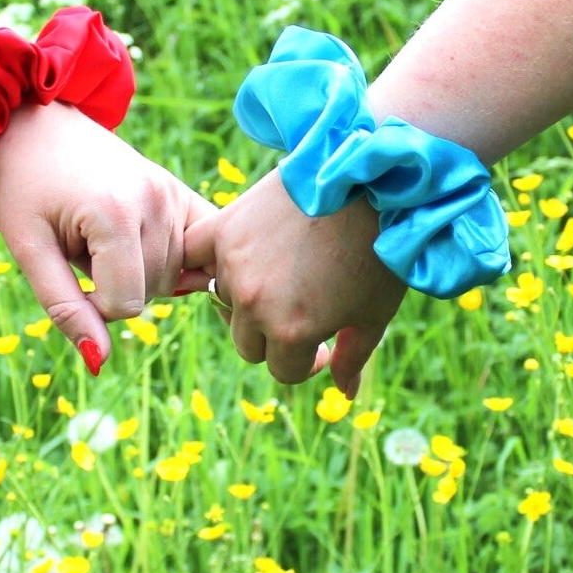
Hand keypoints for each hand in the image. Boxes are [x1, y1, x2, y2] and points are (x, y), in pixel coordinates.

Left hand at [0, 102, 214, 370]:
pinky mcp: (177, 189)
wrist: (32, 123)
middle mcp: (156, 201)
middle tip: (80, 247)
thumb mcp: (28, 249)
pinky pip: (198, 241)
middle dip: (114, 286)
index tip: (66, 273)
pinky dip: (181, 258)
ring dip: (138, 270)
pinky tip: (157, 251)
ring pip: (172, 274)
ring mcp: (172, 192)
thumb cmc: (21, 185)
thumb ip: (65, 307)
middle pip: (152, 290)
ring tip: (102, 233)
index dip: (92, 304)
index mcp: (115, 216)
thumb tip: (98, 361)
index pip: (127, 303)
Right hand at [184, 169, 406, 393]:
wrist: (368, 179)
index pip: (282, 371)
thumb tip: (344, 394)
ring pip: (225, 303)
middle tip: (299, 307)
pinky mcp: (224, 227)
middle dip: (274, 335)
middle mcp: (254, 304)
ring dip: (247, 296)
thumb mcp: (374, 312)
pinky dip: (202, 259)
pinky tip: (227, 258)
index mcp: (292, 332)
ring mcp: (233, 264)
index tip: (322, 343)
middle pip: (247, 343)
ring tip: (279, 272)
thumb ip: (352, 358)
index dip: (307, 362)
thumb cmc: (379, 250)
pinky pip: (193, 254)